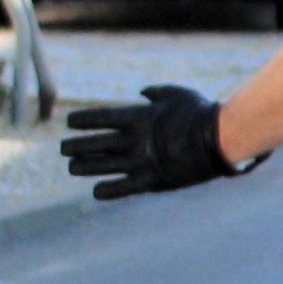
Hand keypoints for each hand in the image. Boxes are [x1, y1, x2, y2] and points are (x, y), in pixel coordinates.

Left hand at [60, 85, 250, 200]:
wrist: (219, 140)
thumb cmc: (201, 113)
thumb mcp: (178, 94)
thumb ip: (157, 92)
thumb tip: (142, 93)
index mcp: (138, 117)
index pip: (99, 118)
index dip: (81, 121)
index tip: (69, 123)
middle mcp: (134, 140)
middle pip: (95, 143)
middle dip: (75, 145)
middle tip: (63, 148)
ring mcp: (141, 162)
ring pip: (102, 165)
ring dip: (83, 166)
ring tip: (71, 166)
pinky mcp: (151, 181)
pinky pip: (122, 188)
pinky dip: (107, 190)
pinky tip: (95, 191)